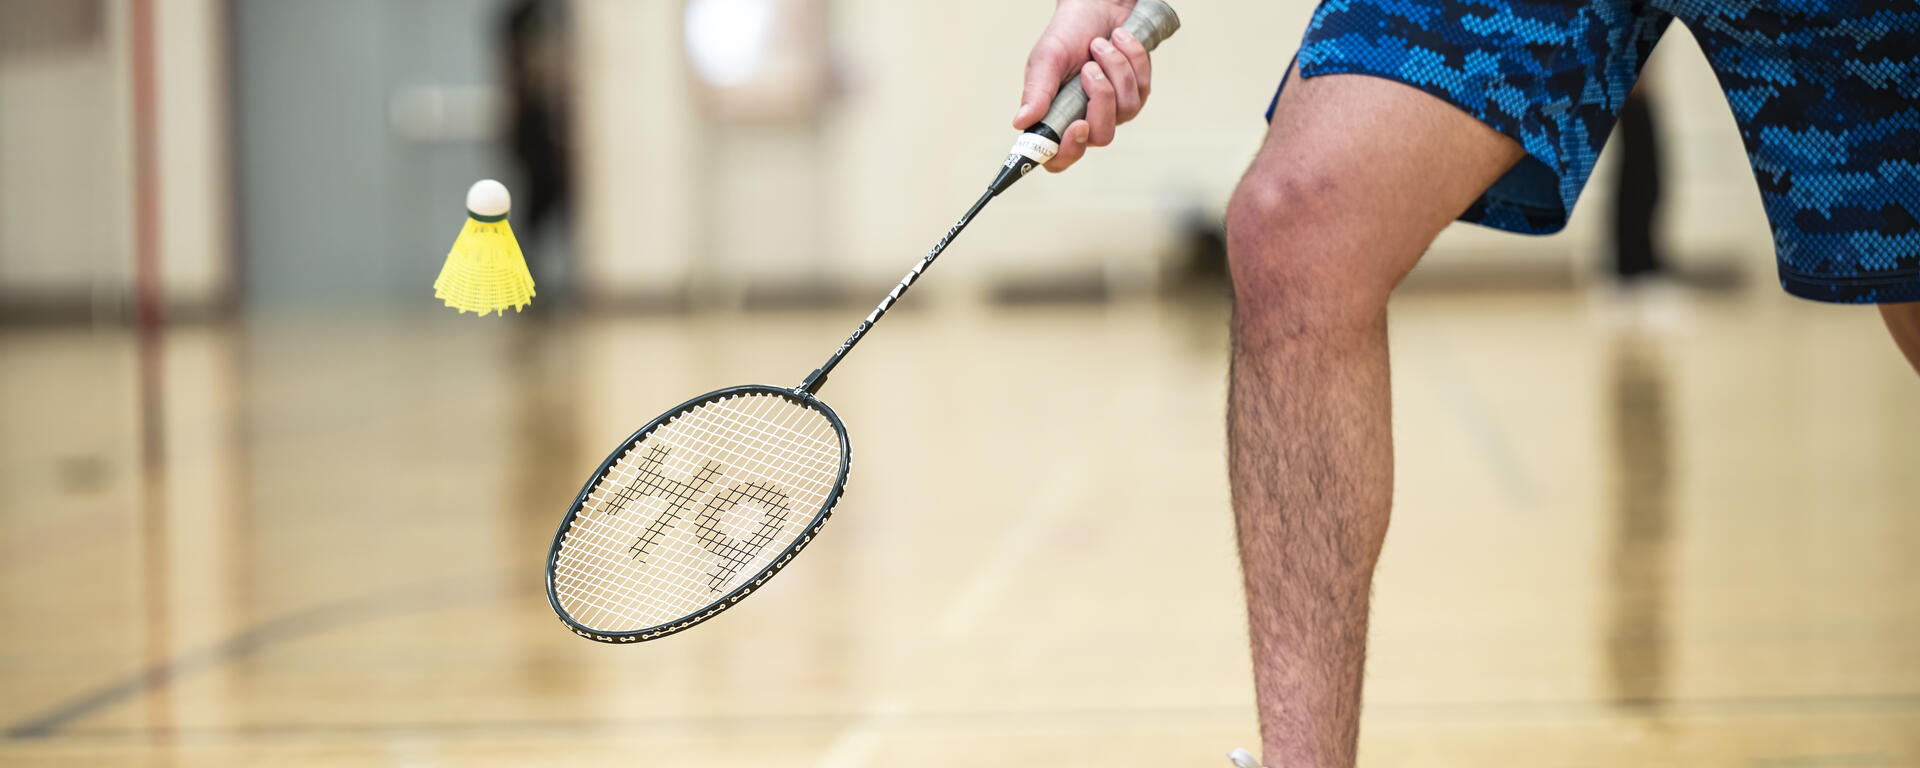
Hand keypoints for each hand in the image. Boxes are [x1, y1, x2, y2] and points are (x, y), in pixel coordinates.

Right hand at [1013, 0, 1154, 171]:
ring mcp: (1114, 111)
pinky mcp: (1137, 94)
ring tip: (1100, 44)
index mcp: (1056, 118)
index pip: (1060, 158)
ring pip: (1126, 109)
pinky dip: (1130, 57)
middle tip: (1089, 68)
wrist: (1097, 7)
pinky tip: (1118, 41)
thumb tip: (1021, 122)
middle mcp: (1086, 120)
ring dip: (1115, 69)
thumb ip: (1037, 92)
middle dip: (1101, 98)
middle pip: (1102, 137)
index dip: (1069, 153)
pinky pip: (1141, 87)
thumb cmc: (1067, 34)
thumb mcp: (1046, 59)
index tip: (1078, 125)